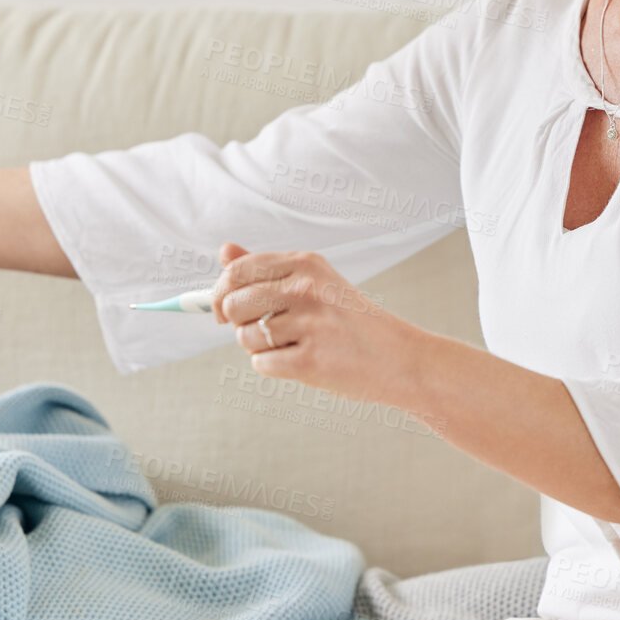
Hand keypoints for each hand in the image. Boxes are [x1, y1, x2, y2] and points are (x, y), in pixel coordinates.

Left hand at [210, 242, 424, 405]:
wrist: (399, 358)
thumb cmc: (351, 321)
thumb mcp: (315, 282)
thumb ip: (265, 269)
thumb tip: (224, 251)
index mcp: (305, 262)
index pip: (236, 271)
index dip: (220, 293)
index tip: (223, 308)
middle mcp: (305, 287)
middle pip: (233, 305)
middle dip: (240, 323)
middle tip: (270, 330)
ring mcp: (308, 324)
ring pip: (245, 338)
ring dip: (261, 347)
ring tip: (296, 344)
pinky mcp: (309, 360)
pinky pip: (261, 364)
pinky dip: (276, 368)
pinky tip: (304, 360)